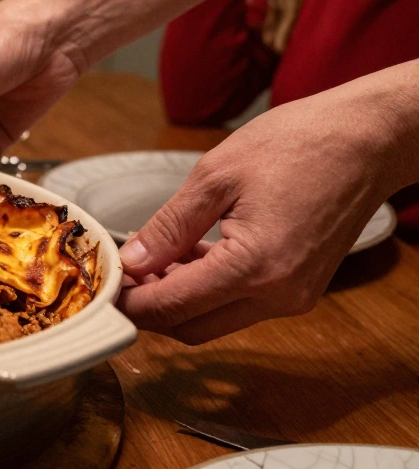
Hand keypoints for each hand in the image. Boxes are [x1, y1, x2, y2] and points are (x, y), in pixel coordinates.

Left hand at [118, 66, 418, 342]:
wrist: (367, 140)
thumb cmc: (297, 145)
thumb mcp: (215, 176)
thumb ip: (169, 226)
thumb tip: (134, 260)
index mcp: (255, 267)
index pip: (172, 307)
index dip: (129, 302)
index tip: (102, 287)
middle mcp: (278, 295)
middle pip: (191, 328)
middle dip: (149, 310)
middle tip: (119, 278)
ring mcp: (294, 297)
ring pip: (215, 321)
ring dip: (177, 301)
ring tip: (150, 261)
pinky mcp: (300, 289)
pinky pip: (240, 305)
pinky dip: (207, 291)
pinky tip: (186, 257)